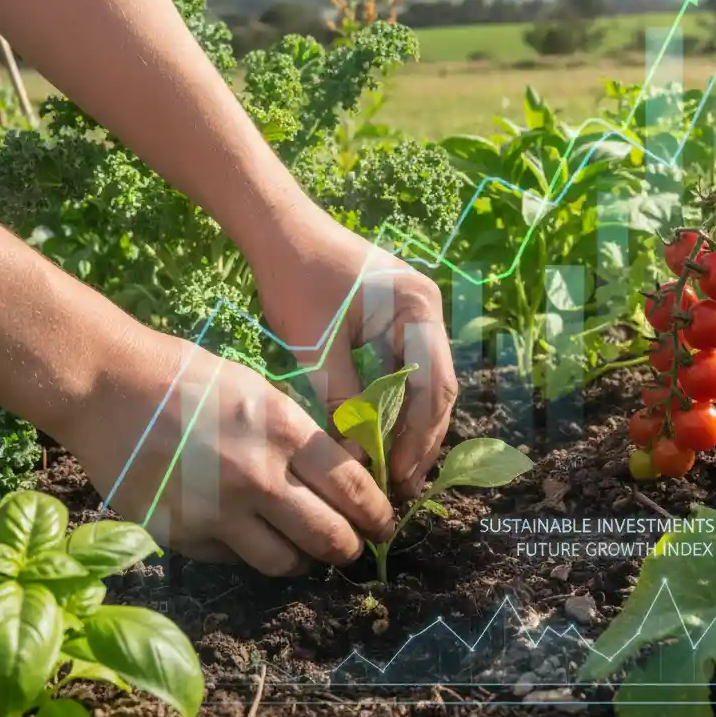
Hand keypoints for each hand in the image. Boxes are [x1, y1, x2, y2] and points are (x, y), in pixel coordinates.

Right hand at [57, 330, 394, 574]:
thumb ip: (302, 438)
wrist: (112, 389)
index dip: (377, 514)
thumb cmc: (193, 381)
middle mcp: (260, 479)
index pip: (353, 490)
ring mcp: (219, 514)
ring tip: (304, 551)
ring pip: (284, 563)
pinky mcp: (183, 537)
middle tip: (353, 547)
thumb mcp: (262, 395)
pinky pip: (233, 560)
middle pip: (329, 537)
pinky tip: (246, 534)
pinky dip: (248, 553)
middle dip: (350, 548)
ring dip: (303, 561)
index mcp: (286, 434)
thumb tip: (345, 476)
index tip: (384, 524)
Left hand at [251, 204, 457, 497]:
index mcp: (419, 309)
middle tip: (403, 486)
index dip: (418, 437)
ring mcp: (415, 313)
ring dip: (409, 425)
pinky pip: (406, 370)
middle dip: (420, 438)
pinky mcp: (396, 320)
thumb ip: (342, 402)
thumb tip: (356, 460)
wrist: (278, 231)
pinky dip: (395, 404)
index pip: (432, 385)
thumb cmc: (297, 280)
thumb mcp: (317, 348)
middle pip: (436, 387)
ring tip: (395, 472)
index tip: (397, 477)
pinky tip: (382, 435)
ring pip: (423, 382)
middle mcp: (428, 310)